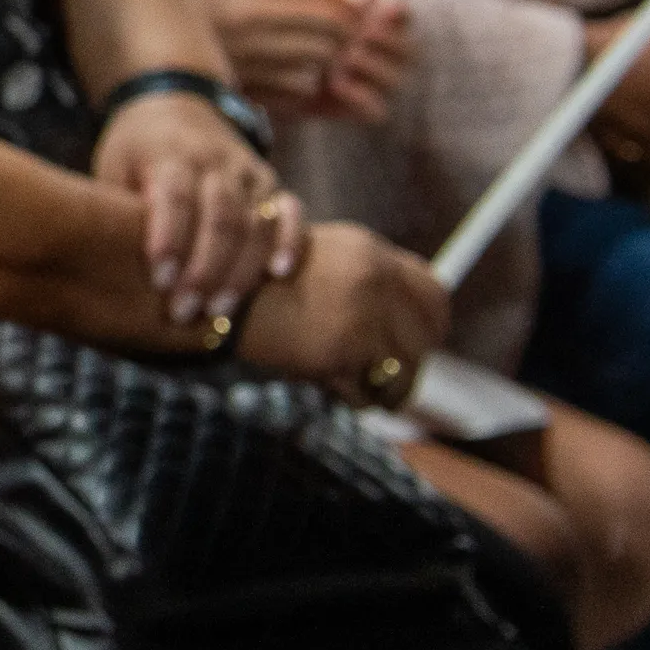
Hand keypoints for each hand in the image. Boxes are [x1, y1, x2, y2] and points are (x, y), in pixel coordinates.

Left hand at [93, 90, 290, 319]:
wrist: (176, 103)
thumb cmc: (135, 150)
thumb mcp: (113, 166)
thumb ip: (116, 208)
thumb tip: (101, 265)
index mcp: (169, 155)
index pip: (175, 197)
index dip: (169, 239)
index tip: (159, 280)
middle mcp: (215, 161)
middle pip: (220, 217)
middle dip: (205, 270)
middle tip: (185, 311)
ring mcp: (248, 172)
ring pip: (256, 222)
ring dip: (241, 271)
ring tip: (220, 311)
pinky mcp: (270, 183)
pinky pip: (291, 212)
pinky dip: (291, 241)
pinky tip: (279, 273)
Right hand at [202, 0, 400, 122]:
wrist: (164, 45)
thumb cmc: (220, 10)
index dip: (352, 10)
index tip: (357, 17)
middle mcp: (253, 16)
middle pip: (331, 26)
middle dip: (347, 35)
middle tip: (347, 40)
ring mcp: (251, 51)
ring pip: (321, 56)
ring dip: (330, 59)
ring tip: (323, 57)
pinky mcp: (250, 82)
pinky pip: (302, 84)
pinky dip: (309, 82)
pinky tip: (298, 77)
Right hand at [234, 220, 448, 403]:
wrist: (216, 296)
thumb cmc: (261, 283)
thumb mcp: (321, 259)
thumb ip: (367, 279)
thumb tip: (413, 316)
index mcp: (369, 252)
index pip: (433, 292)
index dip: (433, 323)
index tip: (424, 340)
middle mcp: (373, 279)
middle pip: (427, 334)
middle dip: (414, 361)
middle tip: (394, 376)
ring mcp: (360, 316)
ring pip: (403, 371)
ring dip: (385, 386)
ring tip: (360, 384)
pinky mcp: (342, 351)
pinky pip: (367, 391)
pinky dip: (352, 396)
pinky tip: (332, 385)